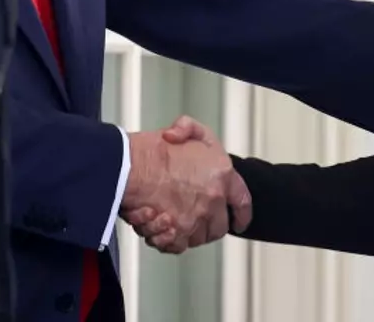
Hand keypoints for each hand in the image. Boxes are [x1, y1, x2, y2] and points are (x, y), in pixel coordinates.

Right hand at [120, 116, 251, 253]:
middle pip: (218, 226)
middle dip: (207, 224)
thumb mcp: (183, 127)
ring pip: (197, 237)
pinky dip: (168, 240)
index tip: (238, 221)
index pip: (243, 202)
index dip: (241, 214)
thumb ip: (190, 129)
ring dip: (185, 231)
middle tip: (192, 217)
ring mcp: (197, 217)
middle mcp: (214, 199)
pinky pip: (178, 246)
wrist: (130, 166)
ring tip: (168, 217)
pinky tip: (158, 227)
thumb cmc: (153, 149)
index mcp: (222, 174)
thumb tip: (181, 136)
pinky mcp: (178, 232)